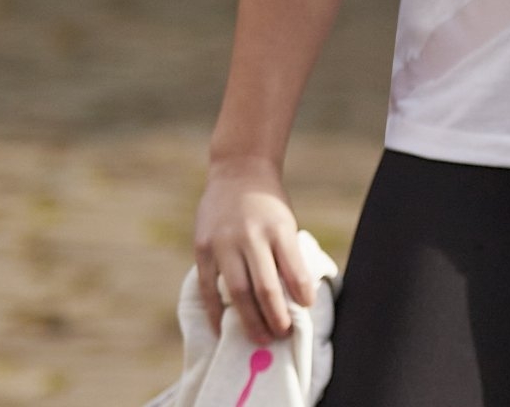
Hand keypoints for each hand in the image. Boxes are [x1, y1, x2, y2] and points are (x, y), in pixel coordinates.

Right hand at [193, 156, 317, 344]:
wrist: (239, 170)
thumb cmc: (269, 204)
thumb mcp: (286, 222)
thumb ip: (287, 255)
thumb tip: (296, 297)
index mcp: (279, 228)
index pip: (294, 270)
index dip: (301, 294)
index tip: (306, 309)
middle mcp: (251, 235)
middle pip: (264, 288)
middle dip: (275, 317)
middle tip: (282, 335)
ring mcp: (224, 242)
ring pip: (236, 292)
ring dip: (250, 320)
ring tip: (260, 338)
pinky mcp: (203, 248)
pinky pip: (208, 287)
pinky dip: (216, 312)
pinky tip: (223, 329)